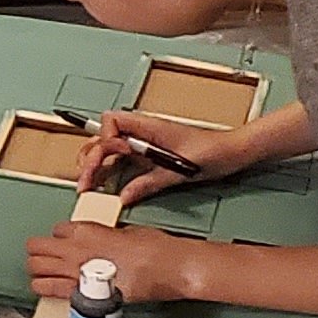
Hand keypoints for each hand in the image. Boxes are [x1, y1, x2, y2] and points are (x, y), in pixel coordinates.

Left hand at [28, 220, 186, 302]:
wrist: (168, 268)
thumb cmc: (155, 247)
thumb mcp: (127, 231)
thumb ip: (106, 235)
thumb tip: (102, 240)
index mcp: (86, 230)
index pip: (57, 229)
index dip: (60, 236)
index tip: (64, 241)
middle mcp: (75, 248)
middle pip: (37, 247)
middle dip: (38, 251)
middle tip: (42, 256)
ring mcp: (75, 271)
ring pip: (37, 267)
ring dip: (37, 269)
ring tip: (40, 272)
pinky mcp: (82, 292)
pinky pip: (50, 289)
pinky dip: (43, 288)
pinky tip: (41, 287)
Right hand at [81, 112, 257, 204]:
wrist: (232, 152)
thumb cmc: (213, 152)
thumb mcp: (181, 171)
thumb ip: (150, 183)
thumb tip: (124, 196)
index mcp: (150, 127)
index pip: (113, 122)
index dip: (107, 139)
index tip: (114, 158)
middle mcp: (143, 132)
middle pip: (104, 137)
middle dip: (91, 158)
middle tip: (86, 182)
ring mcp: (144, 143)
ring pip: (109, 148)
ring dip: (96, 164)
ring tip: (89, 184)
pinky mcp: (148, 155)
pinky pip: (122, 159)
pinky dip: (110, 170)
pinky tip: (106, 184)